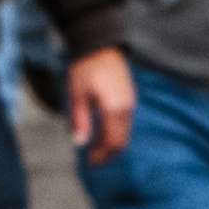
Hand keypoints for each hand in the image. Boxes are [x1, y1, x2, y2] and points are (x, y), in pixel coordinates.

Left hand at [64, 44, 136, 163]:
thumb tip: (79, 143)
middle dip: (109, 154)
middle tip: (95, 161)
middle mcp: (126, 108)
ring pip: (126, 133)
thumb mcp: (78, 95)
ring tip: (98, 149)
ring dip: (113, 144)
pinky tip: (104, 133)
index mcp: (113, 109)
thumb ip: (80, 120)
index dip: (102, 155)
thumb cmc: (85, 69)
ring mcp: (130, 103)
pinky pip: (126, 123)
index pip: (112, 142)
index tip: (91, 163)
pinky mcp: (130, 98)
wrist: (101, 45)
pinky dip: (117, 133)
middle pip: (122, 141)